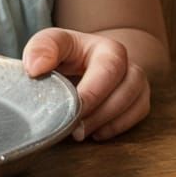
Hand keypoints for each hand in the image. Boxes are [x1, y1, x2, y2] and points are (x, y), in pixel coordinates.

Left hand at [22, 28, 149, 141]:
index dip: (91, 92)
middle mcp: (125, 61)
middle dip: (98, 112)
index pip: (108, 68)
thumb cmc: (64, 54)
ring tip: (80, 132)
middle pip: (124, 88)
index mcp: (104, 46)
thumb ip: (41, 48)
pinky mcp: (140, 97)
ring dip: (107, 121)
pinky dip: (118, 127)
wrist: (82, 62)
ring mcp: (136, 79)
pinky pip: (139, 114)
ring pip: (135, 102)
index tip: (70, 108)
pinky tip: (96, 132)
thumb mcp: (50, 44)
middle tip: (72, 127)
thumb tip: (35, 68)